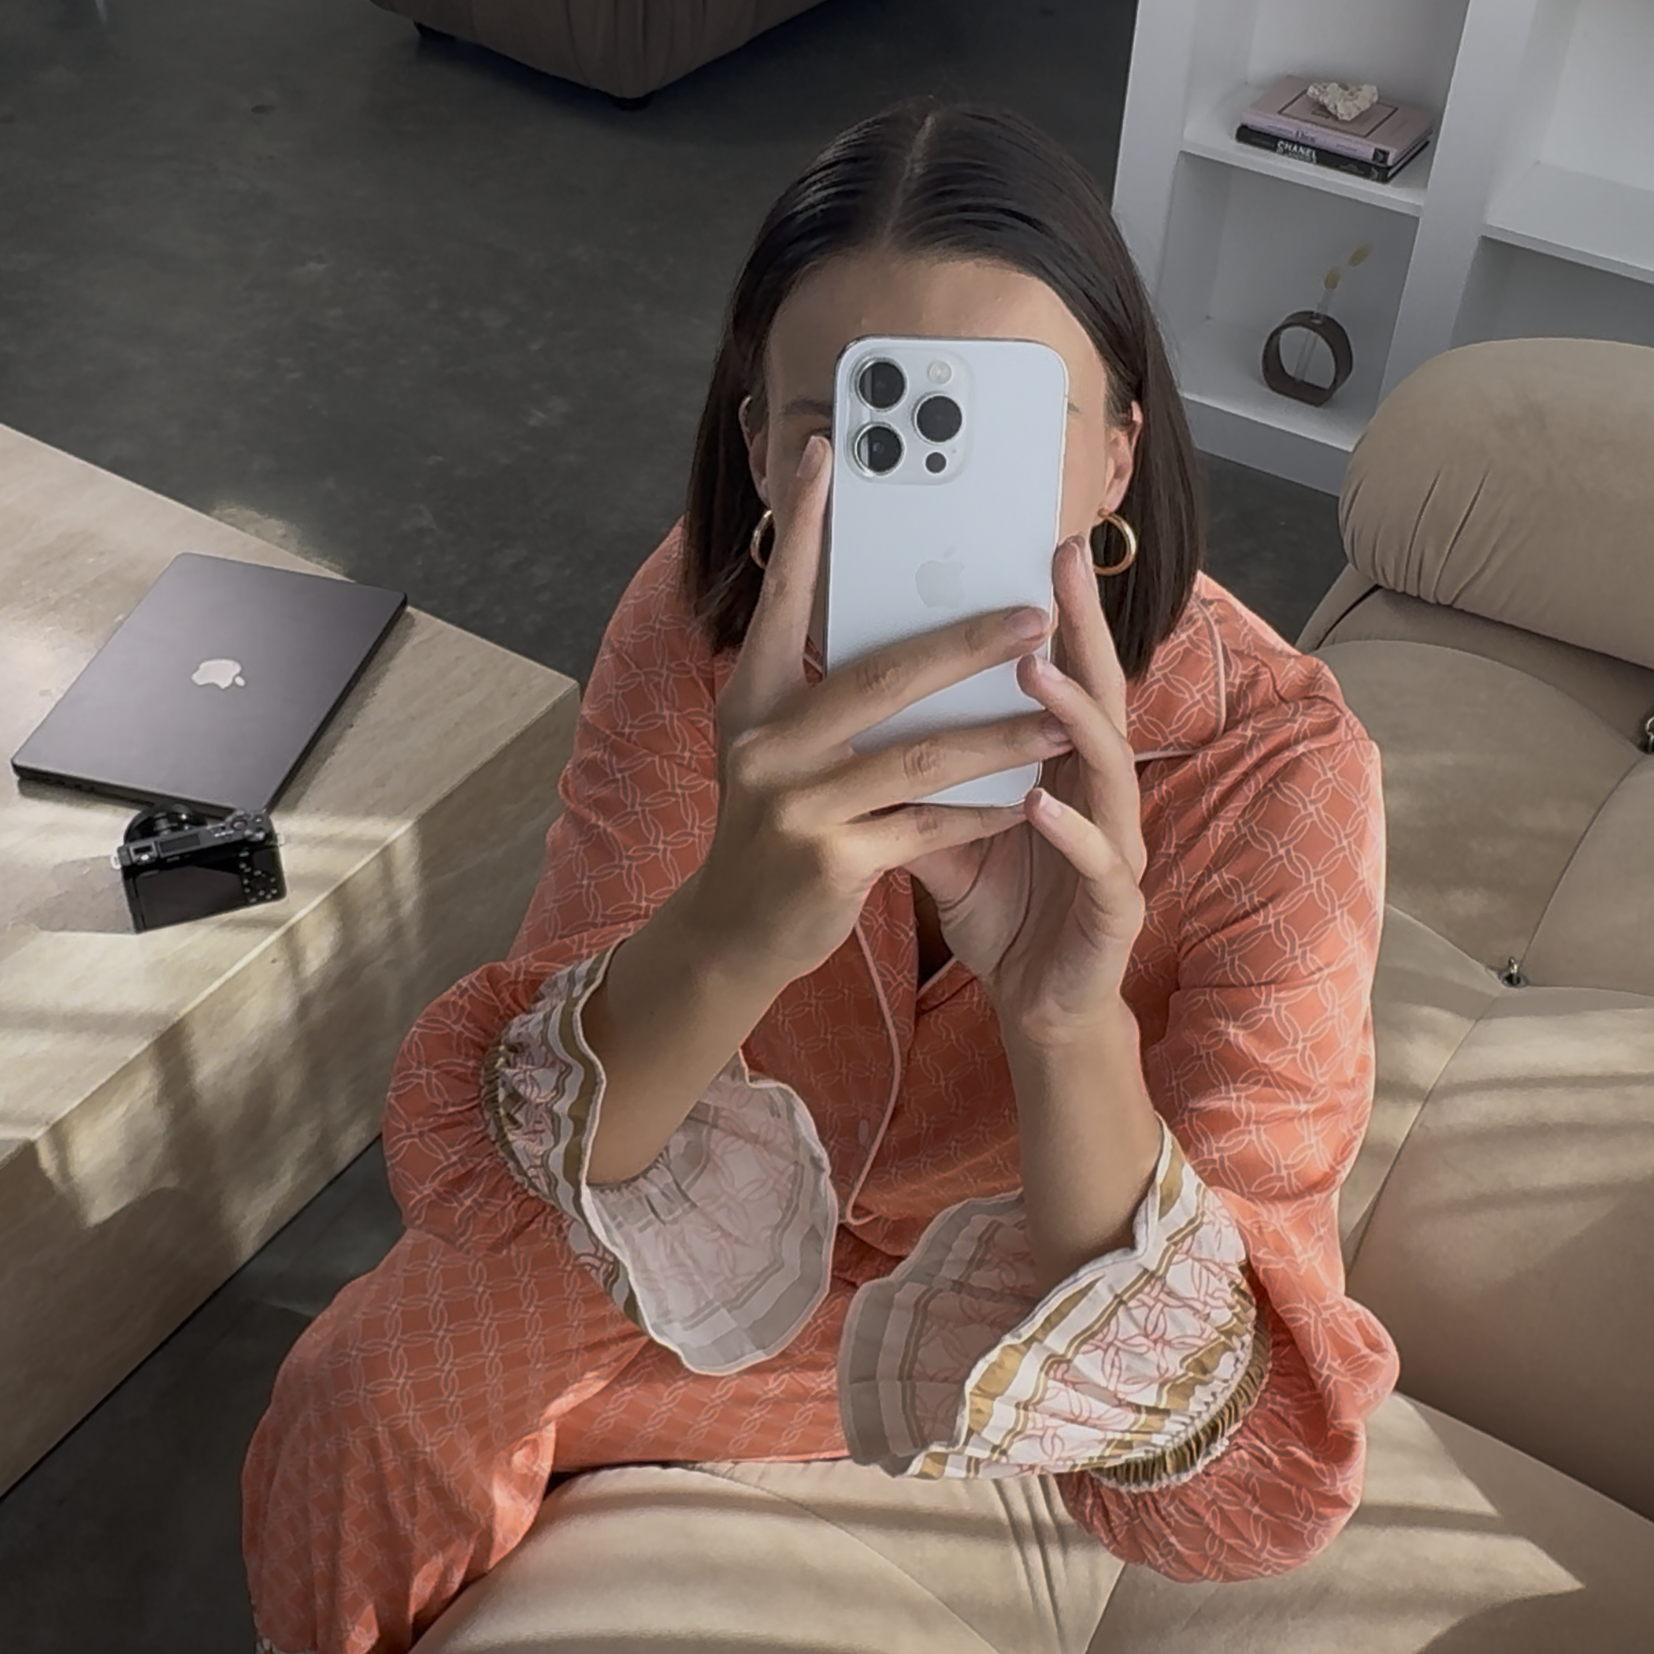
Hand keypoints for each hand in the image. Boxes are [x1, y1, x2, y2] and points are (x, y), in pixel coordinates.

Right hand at [688, 433, 1076, 993]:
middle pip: (881, 675)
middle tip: (1035, 614)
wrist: (731, 933)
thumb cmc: (774, 824)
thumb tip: (896, 628)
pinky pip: (929, 826)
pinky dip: (984, 814)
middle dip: (966, 642)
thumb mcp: (775, 749)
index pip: (781, 599)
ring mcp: (795, 804)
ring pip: (922, 755)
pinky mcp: (831, 860)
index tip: (826, 454)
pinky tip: (1030, 801)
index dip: (801, 526)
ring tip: (1063, 719)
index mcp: (750, 700)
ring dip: (1002, 736)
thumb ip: (818, 692)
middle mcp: (764, 742)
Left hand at [901, 533, 1148, 1047]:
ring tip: (1036, 673)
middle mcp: (1097, 792)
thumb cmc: (1003, 908)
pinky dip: (1071, 832)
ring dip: (1073, 716)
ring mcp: (1115, 846)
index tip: (1034, 549)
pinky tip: (1039, 806)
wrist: (1039, 1004)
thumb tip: (850, 722)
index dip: (1055, 615)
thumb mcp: (945, 834)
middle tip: (1057, 566)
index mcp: (1061, 767)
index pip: (1059, 675)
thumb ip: (914, 780)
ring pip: (1105, 768)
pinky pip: (1098, 862)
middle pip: (1097, 697)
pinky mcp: (1115, 906)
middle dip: (1082, 630)